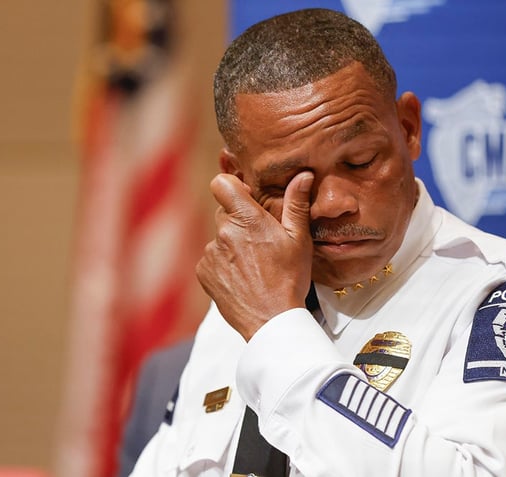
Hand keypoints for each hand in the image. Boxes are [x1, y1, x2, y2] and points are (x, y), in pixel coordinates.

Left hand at [196, 171, 313, 340]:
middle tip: (260, 241)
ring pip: (219, 238)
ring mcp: (210, 253)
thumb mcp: (299, 240)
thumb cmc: (289, 279)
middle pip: (224, 213)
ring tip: (254, 266)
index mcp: (247, 219)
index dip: (232, 187)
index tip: (245, 198)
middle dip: (240, 221)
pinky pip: (211, 259)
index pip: (221, 184)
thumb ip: (296, 204)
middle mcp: (223, 233)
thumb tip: (302, 175)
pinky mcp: (203, 272)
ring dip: (232, 245)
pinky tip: (242, 278)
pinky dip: (224, 265)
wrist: (271, 321)